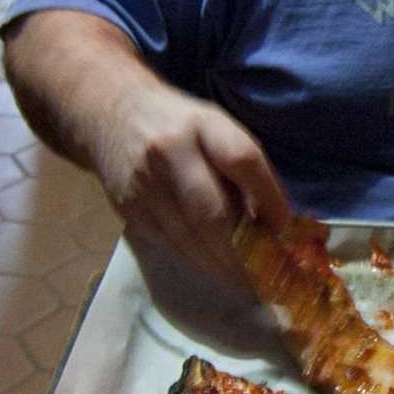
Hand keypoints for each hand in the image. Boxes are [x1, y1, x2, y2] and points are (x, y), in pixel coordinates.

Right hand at [91, 83, 292, 283]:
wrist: (109, 112)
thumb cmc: (179, 124)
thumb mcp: (216, 126)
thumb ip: (245, 165)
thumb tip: (276, 219)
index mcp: (202, 125)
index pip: (242, 160)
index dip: (269, 198)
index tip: (285, 229)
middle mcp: (168, 153)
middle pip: (210, 212)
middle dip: (241, 251)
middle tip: (264, 276)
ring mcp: (143, 184)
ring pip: (188, 238)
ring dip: (221, 265)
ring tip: (245, 281)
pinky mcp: (127, 208)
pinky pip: (168, 243)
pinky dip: (196, 259)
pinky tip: (214, 266)